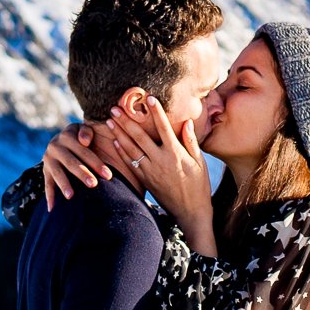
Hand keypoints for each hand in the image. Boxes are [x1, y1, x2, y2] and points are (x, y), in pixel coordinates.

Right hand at [39, 124, 114, 209]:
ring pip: (57, 174)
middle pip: (70, 162)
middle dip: (82, 174)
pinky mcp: (45, 171)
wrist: (61, 141)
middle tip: (93, 185)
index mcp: (67, 135)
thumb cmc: (81, 137)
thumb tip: (85, 141)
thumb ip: (87, 132)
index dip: (96, 162)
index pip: (83, 151)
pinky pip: (47, 185)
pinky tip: (52, 209)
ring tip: (71, 196)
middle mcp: (55, 146)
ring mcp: (48, 160)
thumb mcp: (84, 130)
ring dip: (64, 185)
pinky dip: (49, 197)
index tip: (108, 175)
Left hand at [105, 99, 214, 252]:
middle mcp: (161, 160)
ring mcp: (151, 171)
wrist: (190, 212)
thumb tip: (186, 122)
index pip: (164, 127)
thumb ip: (191, 141)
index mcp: (176, 153)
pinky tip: (115, 141)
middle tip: (115, 108)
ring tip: (109, 121)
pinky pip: (131, 163)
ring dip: (119, 134)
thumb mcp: (199, 163)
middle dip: (127, 121)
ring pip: (131, 149)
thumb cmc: (198, 186)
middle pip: (140, 136)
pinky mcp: (145, 180)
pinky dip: (122, 152)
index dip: (156, 112)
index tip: (149, 97)